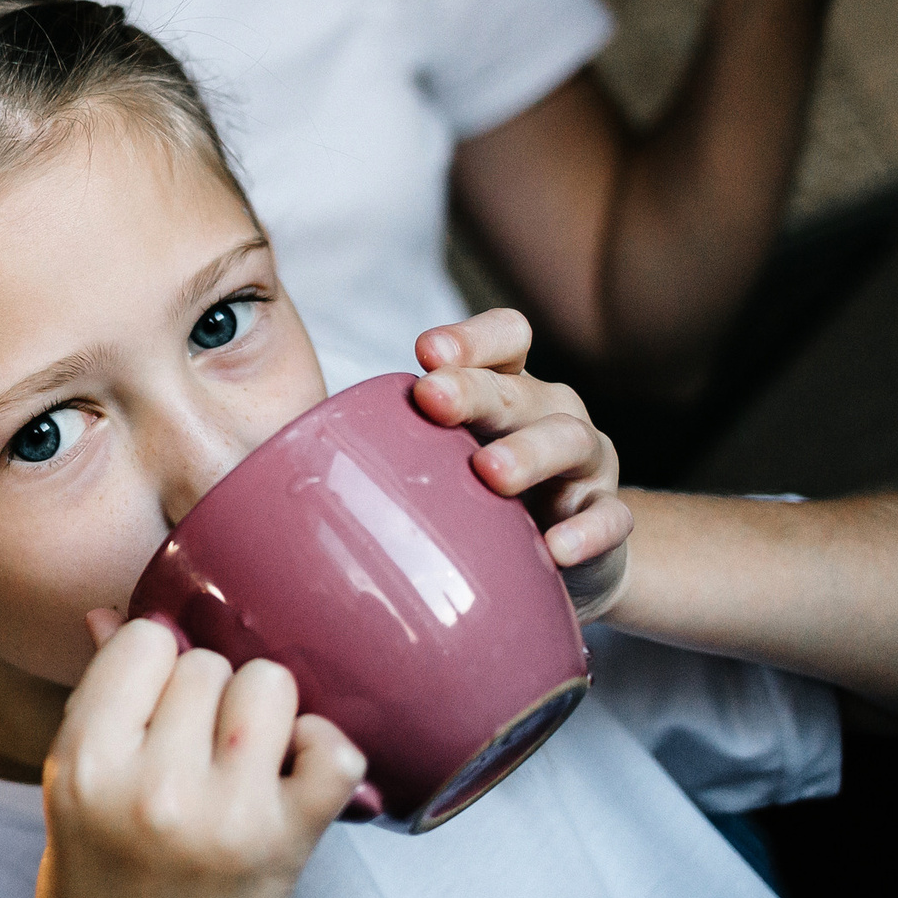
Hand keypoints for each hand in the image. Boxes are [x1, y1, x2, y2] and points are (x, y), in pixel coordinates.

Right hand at [37, 617, 361, 897]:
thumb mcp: (70, 799)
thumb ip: (96, 706)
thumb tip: (109, 612)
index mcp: (83, 765)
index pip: (142, 641)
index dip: (153, 670)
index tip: (155, 711)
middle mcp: (152, 785)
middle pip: (207, 663)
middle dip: (207, 698)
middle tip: (196, 755)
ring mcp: (224, 816)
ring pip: (269, 685)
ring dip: (263, 715)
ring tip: (243, 763)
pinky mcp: (287, 846)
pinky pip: (334, 749)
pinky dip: (323, 753)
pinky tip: (294, 779)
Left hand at [412, 308, 631, 621]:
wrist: (560, 559)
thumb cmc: (480, 495)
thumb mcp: (440, 459)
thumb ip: (393, 442)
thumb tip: (289, 458)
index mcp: (505, 387)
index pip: (503, 339)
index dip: (471, 338)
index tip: (426, 355)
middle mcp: (548, 412)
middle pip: (517, 389)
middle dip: (475, 390)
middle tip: (433, 399)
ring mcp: (585, 465)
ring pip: (569, 442)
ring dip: (529, 453)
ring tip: (489, 472)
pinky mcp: (606, 519)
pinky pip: (609, 518)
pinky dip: (586, 532)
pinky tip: (556, 548)